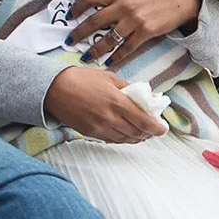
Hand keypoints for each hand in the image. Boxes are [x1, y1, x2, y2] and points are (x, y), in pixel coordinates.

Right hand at [44, 66, 166, 143]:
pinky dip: (122, 138)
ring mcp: (100, 128)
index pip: (143, 121)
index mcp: (117, 102)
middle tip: (154, 130)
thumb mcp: (109, 78)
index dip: (156, 128)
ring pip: (125, 139)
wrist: (55, 88)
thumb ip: (129, 89)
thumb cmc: (82, 79)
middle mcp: (110, 118)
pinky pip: (112, 140)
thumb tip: (145, 97)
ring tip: (142, 133)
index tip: (163, 129)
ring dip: (136, 138)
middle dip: (148, 133)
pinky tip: (126, 134)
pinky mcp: (90, 133)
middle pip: (136, 133)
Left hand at [69, 0, 200, 64]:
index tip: (70, 16)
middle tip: (69, 41)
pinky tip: (109, 62)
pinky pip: (127, 48)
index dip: (77, 7)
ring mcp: (134, 20)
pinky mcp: (146, 32)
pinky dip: (117, 56)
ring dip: (95, 50)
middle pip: (94, 21)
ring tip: (86, 57)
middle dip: (79, 33)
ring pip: (109, 38)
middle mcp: (123, 6)